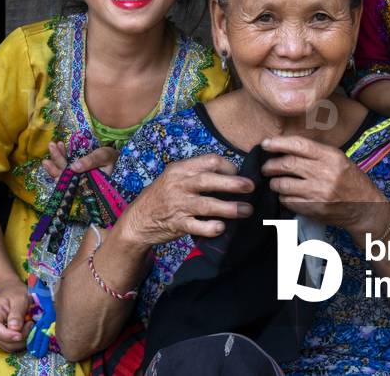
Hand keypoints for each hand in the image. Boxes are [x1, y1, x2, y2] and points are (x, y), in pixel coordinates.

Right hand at [0, 278, 33, 351]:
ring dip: (21, 341)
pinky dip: (21, 342)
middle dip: (18, 338)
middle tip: (31, 325)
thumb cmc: (16, 293)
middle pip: (2, 341)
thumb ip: (17, 313)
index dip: (8, 335)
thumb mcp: (19, 299)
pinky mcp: (2, 337)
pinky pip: (11, 345)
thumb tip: (15, 329)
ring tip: (30, 326)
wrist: (12, 292)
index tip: (21, 335)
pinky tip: (27, 331)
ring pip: (7, 346)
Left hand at [42, 140, 118, 177]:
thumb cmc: (112, 158)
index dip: (57, 174)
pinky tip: (60, 145)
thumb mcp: (104, 157)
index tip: (49, 162)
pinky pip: (67, 163)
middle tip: (51, 146)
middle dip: (56, 160)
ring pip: (63, 169)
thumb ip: (91, 161)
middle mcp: (79, 181)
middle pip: (63, 174)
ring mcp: (78, 174)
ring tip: (52, 145)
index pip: (68, 182)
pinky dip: (62, 154)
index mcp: (86, 184)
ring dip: (57, 157)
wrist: (118, 156)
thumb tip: (73, 167)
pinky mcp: (77, 167)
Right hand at [118, 154, 254, 246]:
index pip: (210, 161)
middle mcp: (179, 185)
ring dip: (229, 208)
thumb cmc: (163, 195)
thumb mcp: (175, 176)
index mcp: (181, 169)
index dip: (229, 167)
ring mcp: (178, 205)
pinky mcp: (177, 225)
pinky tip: (222, 228)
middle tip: (250, 187)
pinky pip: (196, 226)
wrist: (138, 219)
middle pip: (208, 180)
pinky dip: (210, 227)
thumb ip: (198, 173)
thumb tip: (232, 173)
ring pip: (206, 205)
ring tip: (246, 210)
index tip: (240, 174)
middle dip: (232, 183)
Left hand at [260, 135, 384, 234]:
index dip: (278, 143)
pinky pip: (288, 201)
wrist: (366, 207)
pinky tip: (286, 196)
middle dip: (270, 165)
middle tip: (266, 167)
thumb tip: (286, 147)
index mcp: (331, 156)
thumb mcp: (339, 159)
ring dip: (274, 183)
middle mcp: (325, 173)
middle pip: (287, 164)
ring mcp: (319, 192)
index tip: (266, 144)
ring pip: (283, 184)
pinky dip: (283, 198)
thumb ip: (316, 153)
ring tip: (275, 182)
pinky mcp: (314, 209)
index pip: (299, 145)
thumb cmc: (351, 180)